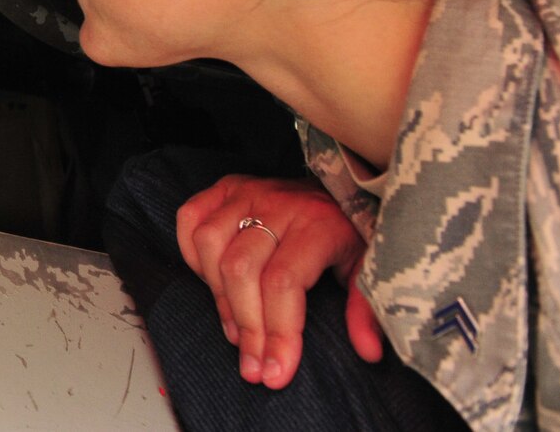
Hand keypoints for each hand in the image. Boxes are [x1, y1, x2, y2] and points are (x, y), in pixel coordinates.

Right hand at [176, 175, 385, 389]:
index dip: (277, 332)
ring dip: (218, 296)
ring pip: (209, 245)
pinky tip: (212, 283)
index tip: (275, 373)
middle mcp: (277, 203)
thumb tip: (368, 352)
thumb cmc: (350, 233)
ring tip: (237, 329)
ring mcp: (246, 192)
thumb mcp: (369, 269)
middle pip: (241, 270)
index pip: (283, 282)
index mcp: (318, 223)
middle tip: (253, 365)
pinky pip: (189, 219)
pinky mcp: (225, 187)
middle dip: (246, 327)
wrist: (337, 189)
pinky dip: (191, 255)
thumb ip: (368, 309)